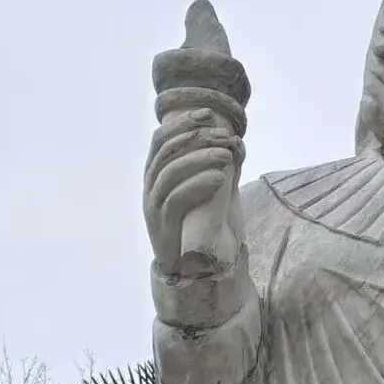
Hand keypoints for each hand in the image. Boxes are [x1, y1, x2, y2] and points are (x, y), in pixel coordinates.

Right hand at [143, 106, 243, 271]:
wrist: (184, 268)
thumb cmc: (196, 226)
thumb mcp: (205, 192)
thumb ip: (212, 168)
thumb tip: (234, 143)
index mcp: (155, 174)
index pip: (161, 138)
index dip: (183, 123)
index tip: (208, 115)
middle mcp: (149, 186)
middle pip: (166, 150)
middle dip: (195, 137)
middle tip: (223, 136)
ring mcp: (152, 205)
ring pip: (170, 171)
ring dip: (200, 159)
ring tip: (227, 156)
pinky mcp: (161, 224)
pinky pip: (176, 198)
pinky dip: (198, 185)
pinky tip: (219, 179)